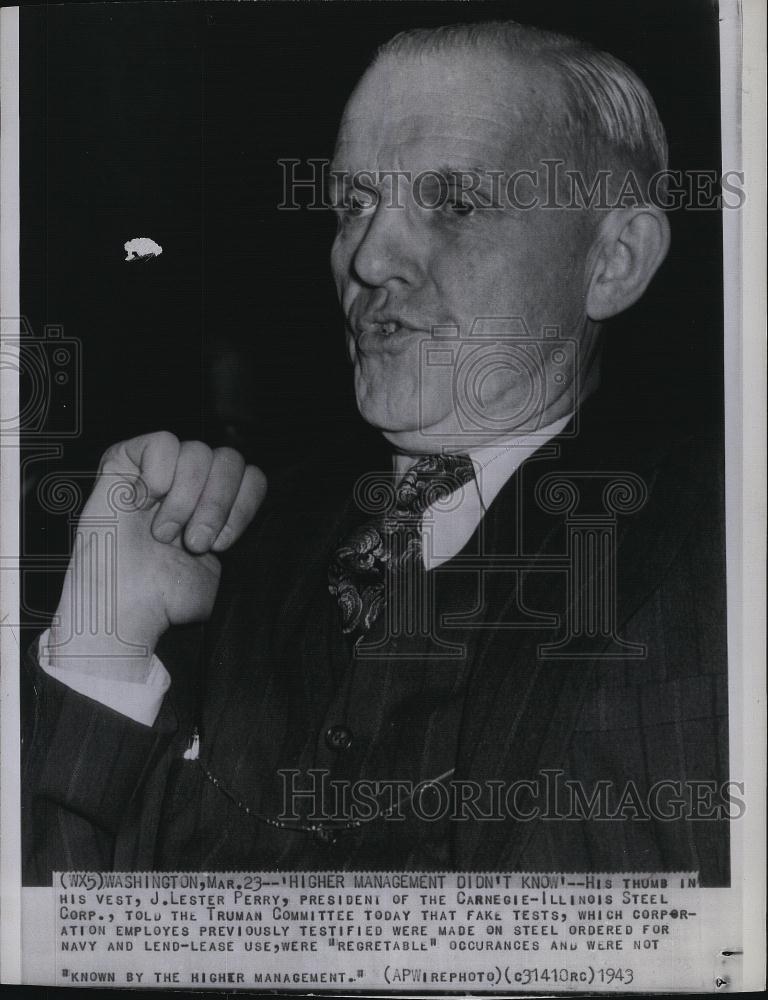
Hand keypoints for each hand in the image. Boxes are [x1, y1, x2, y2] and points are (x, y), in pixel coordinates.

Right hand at [49, 432, 265, 678]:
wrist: (123, 607)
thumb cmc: (166, 597)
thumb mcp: (225, 575)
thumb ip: (248, 545)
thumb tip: (271, 530)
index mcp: (216, 505)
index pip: (252, 477)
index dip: (243, 507)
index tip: (223, 545)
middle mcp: (190, 484)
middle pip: (230, 460)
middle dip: (218, 504)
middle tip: (196, 542)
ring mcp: (159, 471)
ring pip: (198, 451)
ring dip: (186, 498)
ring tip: (165, 533)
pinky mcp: (125, 462)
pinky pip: (161, 442)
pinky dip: (159, 472)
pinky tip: (145, 500)